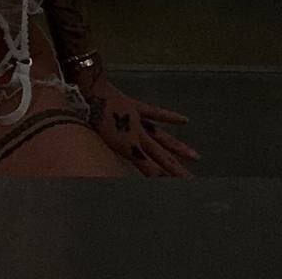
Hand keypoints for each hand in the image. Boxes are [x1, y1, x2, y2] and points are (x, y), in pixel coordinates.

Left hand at [82, 79, 200, 177]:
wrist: (85, 90)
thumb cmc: (84, 117)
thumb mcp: (94, 142)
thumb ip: (105, 158)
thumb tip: (113, 173)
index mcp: (126, 145)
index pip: (149, 168)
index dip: (161, 180)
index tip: (177, 192)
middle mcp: (136, 134)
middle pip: (160, 155)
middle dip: (175, 170)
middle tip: (193, 183)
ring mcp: (137, 119)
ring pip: (162, 137)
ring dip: (178, 148)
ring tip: (196, 157)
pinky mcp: (134, 106)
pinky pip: (154, 112)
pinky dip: (170, 117)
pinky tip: (185, 121)